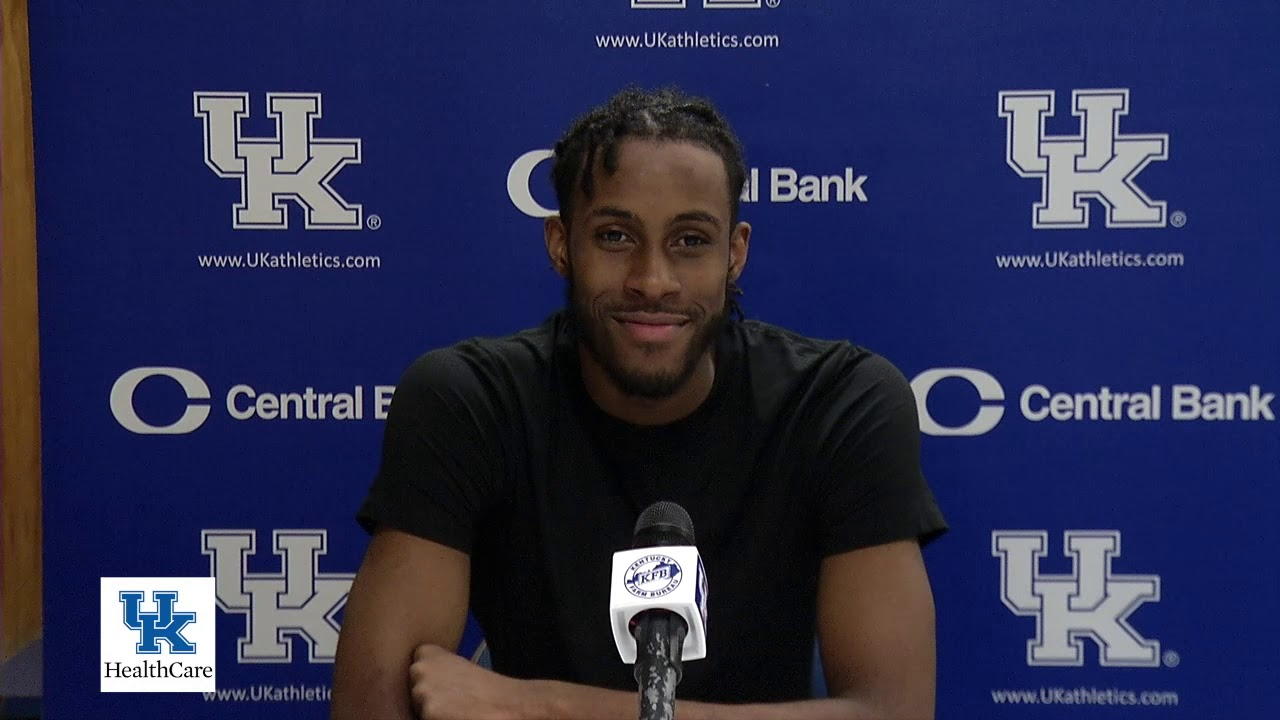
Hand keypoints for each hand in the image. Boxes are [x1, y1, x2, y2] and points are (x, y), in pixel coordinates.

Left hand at [409, 643, 534, 719]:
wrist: (508, 704)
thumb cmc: (485, 690)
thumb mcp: (456, 668)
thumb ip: (434, 672)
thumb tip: (416, 688)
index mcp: (426, 653)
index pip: (410, 674)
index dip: (427, 684)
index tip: (444, 687)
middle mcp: (419, 668)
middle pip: (410, 694)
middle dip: (424, 700)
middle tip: (452, 702)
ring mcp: (421, 691)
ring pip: (416, 709)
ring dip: (430, 712)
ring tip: (455, 711)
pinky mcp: (427, 711)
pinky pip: (423, 719)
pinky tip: (455, 717)